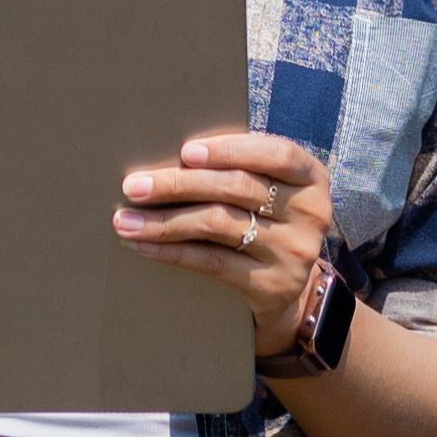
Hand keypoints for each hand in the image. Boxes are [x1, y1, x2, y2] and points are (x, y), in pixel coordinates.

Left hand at [112, 130, 335, 347]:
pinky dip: (172, 251)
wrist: (289, 287)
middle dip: (179, 184)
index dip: (231, 149)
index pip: (276, 153)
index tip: (185, 151)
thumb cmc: (265, 220)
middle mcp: (310, 213)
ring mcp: (294, 252)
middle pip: (238, 188)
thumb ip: (240, 168)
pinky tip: (144, 245)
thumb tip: (169, 154)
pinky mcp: (272, 285)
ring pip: (219, 225)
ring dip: (165, 221)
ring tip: (125, 219)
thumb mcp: (270, 189)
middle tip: (134, 185)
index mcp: (311, 177)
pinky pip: (212, 262)